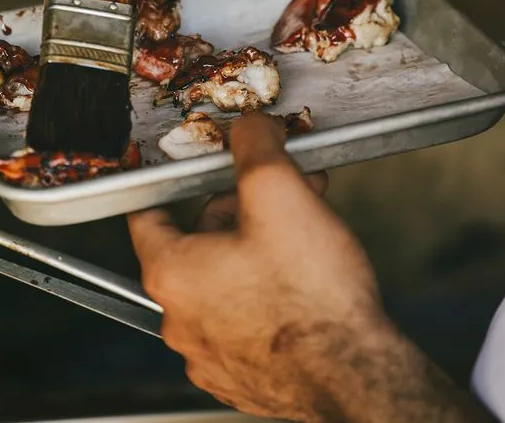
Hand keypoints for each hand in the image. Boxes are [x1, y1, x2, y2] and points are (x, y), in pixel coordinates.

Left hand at [128, 115, 388, 421]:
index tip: (184, 168)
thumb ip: (254, 144)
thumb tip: (249, 126)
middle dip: (236, 208)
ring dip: (257, 245)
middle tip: (276, 192)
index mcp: (171, 274)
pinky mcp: (246, 377)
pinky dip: (268, 291)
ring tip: (304, 228)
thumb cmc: (314, 298)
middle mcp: (180, 321)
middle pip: (194, 241)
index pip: (144, 212)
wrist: (360, 377)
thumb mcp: (278, 191)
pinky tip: (305, 275)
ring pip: (223, 279)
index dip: (168, 180)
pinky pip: (245, 318)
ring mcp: (211, 355)